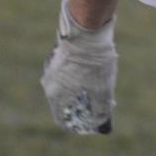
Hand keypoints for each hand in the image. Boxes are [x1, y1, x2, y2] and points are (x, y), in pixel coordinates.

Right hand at [40, 0, 117, 133]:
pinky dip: (84, 77)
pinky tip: (100, 72)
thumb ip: (100, 110)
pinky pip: (72, 73)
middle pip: (67, 103)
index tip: (92, 128)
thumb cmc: (94, 62)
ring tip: (105, 90)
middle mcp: (50, 82)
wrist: (87, 28)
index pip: (62, 120)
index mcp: (55, 94)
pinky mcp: (61, 55)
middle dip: (85, 109)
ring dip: (86, 92)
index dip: (78, 127)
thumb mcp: (102, 90)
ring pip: (70, 87)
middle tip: (103, 109)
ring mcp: (54, 68)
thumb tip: (100, 122)